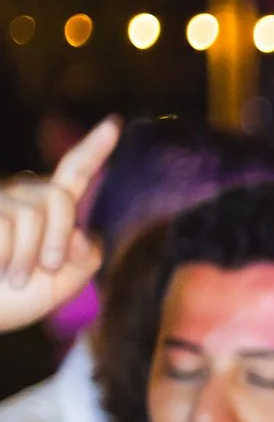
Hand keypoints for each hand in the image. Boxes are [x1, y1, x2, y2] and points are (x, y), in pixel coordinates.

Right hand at [0, 117, 117, 334]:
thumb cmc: (15, 299)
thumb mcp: (64, 283)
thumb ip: (85, 257)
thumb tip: (81, 232)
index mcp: (50, 210)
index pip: (75, 172)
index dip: (94, 148)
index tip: (114, 122)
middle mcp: (22, 196)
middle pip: (60, 199)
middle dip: (57, 240)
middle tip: (46, 269)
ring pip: (32, 216)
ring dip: (26, 257)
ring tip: (11, 276)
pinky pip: (6, 226)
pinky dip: (6, 256)